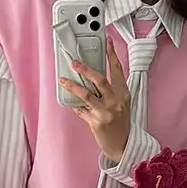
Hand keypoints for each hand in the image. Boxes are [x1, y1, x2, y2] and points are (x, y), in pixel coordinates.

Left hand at [58, 37, 130, 163]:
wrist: (122, 145)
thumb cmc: (120, 123)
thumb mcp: (121, 103)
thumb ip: (110, 90)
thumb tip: (92, 76)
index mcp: (123, 93)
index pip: (117, 70)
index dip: (112, 54)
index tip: (107, 41)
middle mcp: (116, 101)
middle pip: (100, 80)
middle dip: (86, 69)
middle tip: (74, 63)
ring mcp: (106, 112)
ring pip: (87, 94)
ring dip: (73, 86)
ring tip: (63, 80)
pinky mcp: (97, 122)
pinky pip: (81, 110)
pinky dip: (75, 106)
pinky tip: (71, 103)